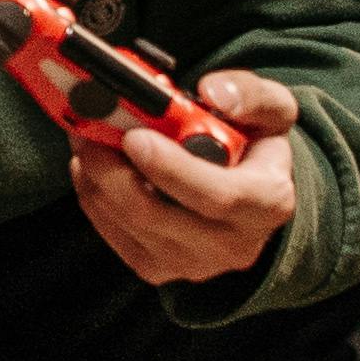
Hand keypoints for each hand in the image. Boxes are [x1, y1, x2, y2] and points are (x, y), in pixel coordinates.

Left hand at [68, 70, 304, 288]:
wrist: (250, 192)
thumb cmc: (257, 146)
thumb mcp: (273, 110)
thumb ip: (250, 95)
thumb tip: (213, 93)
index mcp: (267, 203)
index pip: (216, 197)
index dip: (171, 168)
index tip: (135, 137)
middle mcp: (231, 244)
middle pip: (155, 216)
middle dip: (112, 170)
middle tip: (89, 129)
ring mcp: (191, 262)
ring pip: (125, 223)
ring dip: (95, 177)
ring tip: (87, 137)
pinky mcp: (156, 267)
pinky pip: (111, 232)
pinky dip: (91, 194)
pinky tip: (93, 165)